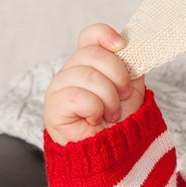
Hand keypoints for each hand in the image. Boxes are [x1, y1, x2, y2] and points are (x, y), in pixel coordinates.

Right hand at [43, 23, 145, 145]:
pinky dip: (95, 110)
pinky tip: (94, 119)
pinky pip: (78, 97)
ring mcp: (59, 87)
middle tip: (123, 95)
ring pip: (88, 76)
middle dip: (118, 75)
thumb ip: (131, 65)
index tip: (121, 45)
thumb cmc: (121, 121)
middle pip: (92, 54)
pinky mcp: (53, 107)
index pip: (90, 36)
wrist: (114, 151)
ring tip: (111, 113)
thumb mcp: (133, 88)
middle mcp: (71, 71)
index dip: (104, 35)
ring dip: (109, 98)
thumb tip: (133, 47)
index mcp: (90, 63)